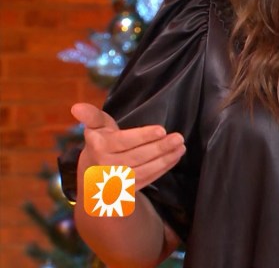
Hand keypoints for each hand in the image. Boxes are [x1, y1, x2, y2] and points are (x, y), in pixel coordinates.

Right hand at [71, 103, 185, 191]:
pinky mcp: (126, 191)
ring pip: (145, 170)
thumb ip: (92, 116)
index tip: (161, 129)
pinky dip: (163, 168)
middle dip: (160, 147)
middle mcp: (106, 166)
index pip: (123, 141)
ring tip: (180, 147)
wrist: (92, 180)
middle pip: (137, 156)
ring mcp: (116, 181)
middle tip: (179, 138)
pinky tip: (174, 157)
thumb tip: (76, 107)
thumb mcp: (96, 128)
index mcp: (99, 147)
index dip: (143, 136)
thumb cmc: (100, 145)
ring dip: (165, 159)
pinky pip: (147, 179)